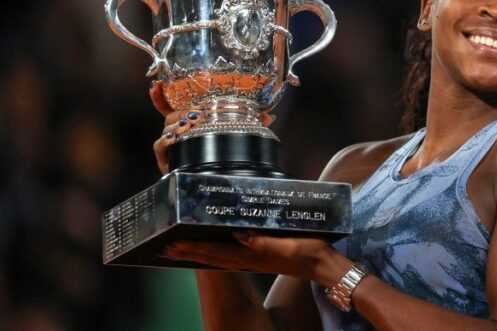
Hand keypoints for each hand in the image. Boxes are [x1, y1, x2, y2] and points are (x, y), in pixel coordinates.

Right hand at [150, 81, 275, 174]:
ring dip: (177, 123)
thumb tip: (269, 116)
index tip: (156, 84)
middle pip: (172, 115)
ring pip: (166, 127)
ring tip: (188, 124)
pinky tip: (173, 137)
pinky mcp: (167, 159)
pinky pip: (159, 147)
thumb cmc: (221, 156)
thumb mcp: (236, 135)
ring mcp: (171, 145)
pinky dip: (164, 140)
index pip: (173, 106)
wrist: (211, 183)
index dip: (162, 95)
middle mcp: (178, 132)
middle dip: (182, 111)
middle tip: (196, 114)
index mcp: (190, 123)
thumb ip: (250, 123)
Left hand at [161, 232, 347, 284]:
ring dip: (198, 255)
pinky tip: (212, 251)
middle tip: (167, 247)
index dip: (195, 248)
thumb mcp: (288, 244)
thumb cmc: (309, 252)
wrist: (324, 266)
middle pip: (212, 257)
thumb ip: (264, 242)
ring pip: (218, 259)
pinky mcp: (260, 259)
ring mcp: (254, 261)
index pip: (216, 252)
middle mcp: (249, 260)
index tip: (175, 244)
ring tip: (181, 250)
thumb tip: (239, 235)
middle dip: (189, 252)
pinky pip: (230, 258)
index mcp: (252, 255)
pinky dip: (215, 255)